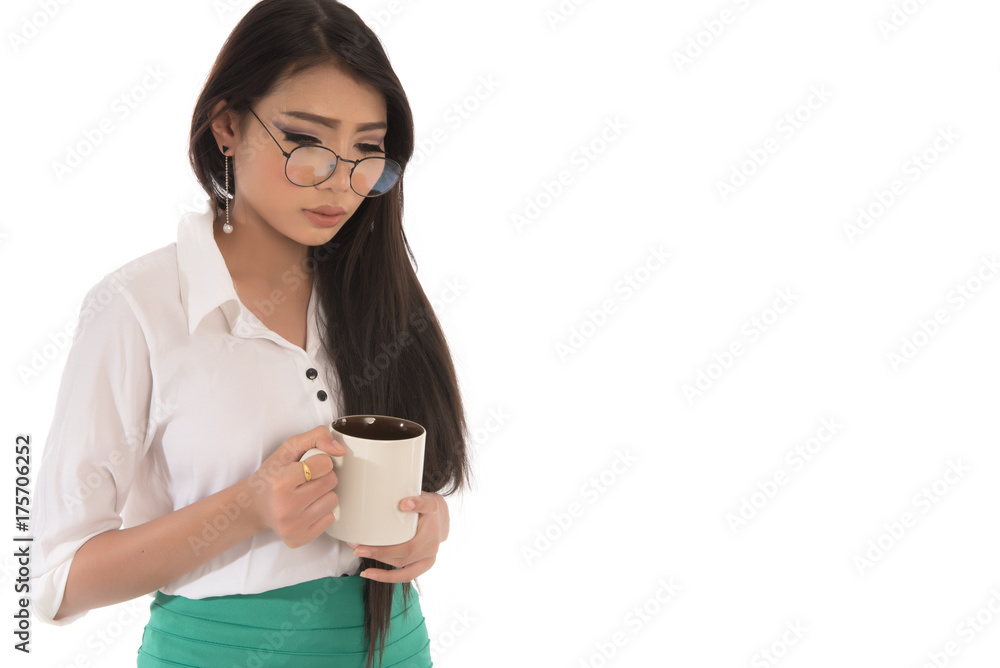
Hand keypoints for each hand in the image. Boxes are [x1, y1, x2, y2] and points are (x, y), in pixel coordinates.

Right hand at [243, 425, 345, 547]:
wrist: (253, 506)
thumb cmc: (272, 476)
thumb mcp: (288, 448)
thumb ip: (316, 436)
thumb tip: (340, 450)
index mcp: (281, 482)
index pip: (324, 464)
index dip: (319, 462)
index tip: (306, 466)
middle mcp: (286, 507)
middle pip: (331, 482)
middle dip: (322, 477)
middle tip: (306, 480)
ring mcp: (292, 526)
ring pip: (333, 501)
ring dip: (323, 494)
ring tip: (306, 494)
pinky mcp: (298, 539)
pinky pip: (329, 520)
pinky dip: (321, 512)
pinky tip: (305, 509)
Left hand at [347, 492, 449, 582]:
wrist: (440, 520)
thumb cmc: (426, 508)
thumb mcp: (424, 497)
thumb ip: (416, 500)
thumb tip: (403, 504)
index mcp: (433, 519)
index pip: (425, 510)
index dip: (415, 506)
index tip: (403, 504)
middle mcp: (433, 540)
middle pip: (407, 549)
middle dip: (380, 550)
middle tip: (359, 546)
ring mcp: (430, 556)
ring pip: (403, 564)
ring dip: (379, 562)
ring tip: (359, 554)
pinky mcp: (424, 565)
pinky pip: (406, 575)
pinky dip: (387, 577)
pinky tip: (370, 574)